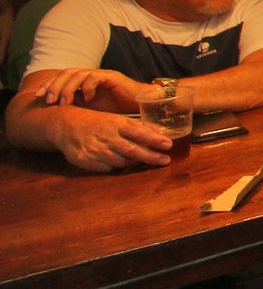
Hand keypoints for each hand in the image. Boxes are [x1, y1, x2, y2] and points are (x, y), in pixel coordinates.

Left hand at [38, 69, 151, 112]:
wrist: (142, 107)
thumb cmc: (117, 111)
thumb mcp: (91, 111)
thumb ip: (76, 109)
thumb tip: (54, 115)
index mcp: (83, 83)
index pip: (61, 78)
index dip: (48, 85)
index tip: (37, 97)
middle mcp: (90, 76)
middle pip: (66, 73)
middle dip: (54, 86)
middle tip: (49, 101)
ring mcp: (101, 75)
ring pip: (78, 74)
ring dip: (67, 88)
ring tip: (64, 102)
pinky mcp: (113, 77)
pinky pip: (95, 77)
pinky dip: (88, 87)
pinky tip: (88, 98)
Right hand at [49, 108, 171, 172]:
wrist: (67, 126)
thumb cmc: (98, 123)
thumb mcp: (117, 120)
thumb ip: (137, 127)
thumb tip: (160, 133)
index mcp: (116, 124)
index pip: (139, 132)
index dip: (154, 139)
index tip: (168, 145)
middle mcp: (107, 137)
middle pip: (132, 150)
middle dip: (151, 156)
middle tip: (165, 160)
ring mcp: (95, 149)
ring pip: (121, 161)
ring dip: (133, 163)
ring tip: (142, 161)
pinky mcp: (85, 160)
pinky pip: (107, 168)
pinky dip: (115, 167)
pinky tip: (118, 162)